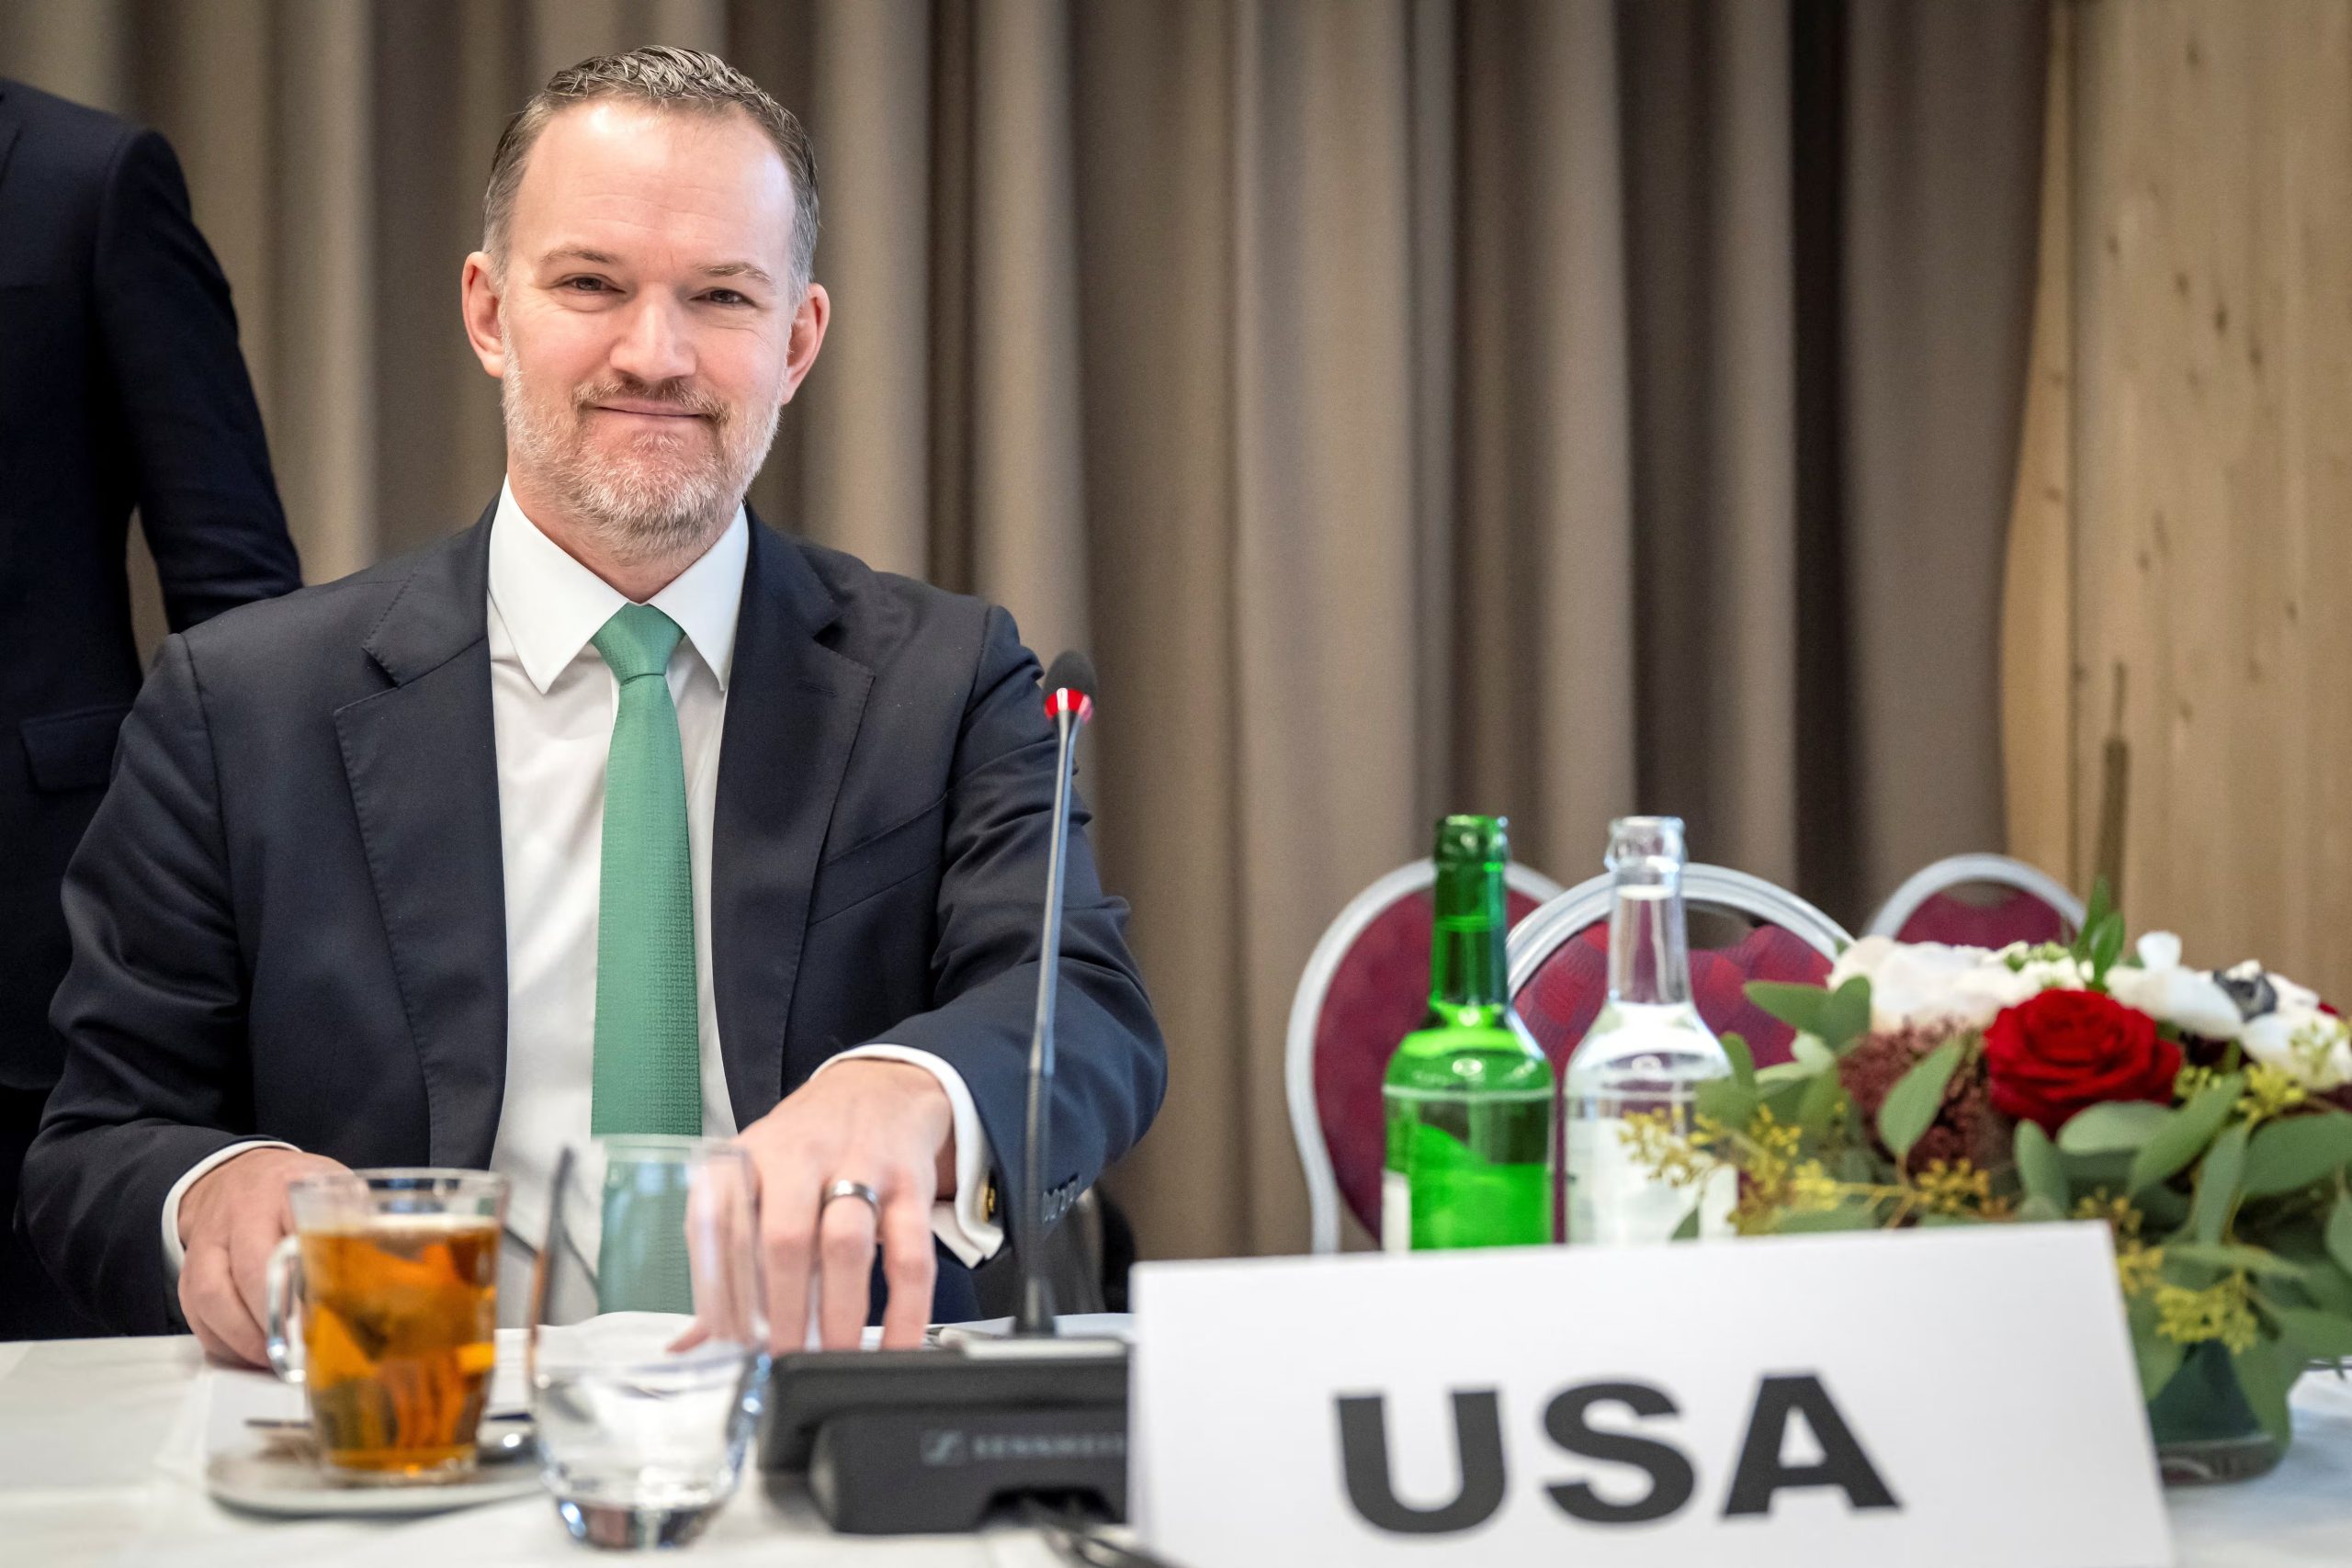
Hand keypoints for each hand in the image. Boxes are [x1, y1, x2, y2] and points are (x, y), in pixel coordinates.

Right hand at [176, 1146, 349, 1367]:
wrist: (240, 1173)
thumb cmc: (300, 1189)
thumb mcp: (341, 1192)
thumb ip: (369, 1230)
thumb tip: (413, 1277)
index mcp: (291, 1187)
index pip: (301, 1230)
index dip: (314, 1278)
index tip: (331, 1312)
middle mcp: (243, 1210)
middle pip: (250, 1267)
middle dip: (276, 1317)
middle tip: (303, 1350)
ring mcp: (210, 1239)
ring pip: (211, 1294)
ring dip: (244, 1337)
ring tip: (275, 1359)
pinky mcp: (190, 1267)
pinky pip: (195, 1312)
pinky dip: (222, 1341)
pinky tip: (250, 1354)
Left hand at [734, 1060, 955, 1352]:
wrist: (879, 1085)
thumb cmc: (806, 1147)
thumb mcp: (754, 1180)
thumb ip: (726, 1260)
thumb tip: (691, 1344)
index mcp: (748, 1158)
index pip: (722, 1230)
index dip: (723, 1294)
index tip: (731, 1346)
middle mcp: (800, 1157)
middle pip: (784, 1237)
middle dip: (782, 1310)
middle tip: (782, 1362)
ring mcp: (860, 1167)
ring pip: (846, 1244)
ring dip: (838, 1312)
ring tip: (832, 1359)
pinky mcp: (909, 1184)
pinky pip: (912, 1255)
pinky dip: (905, 1309)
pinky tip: (895, 1345)